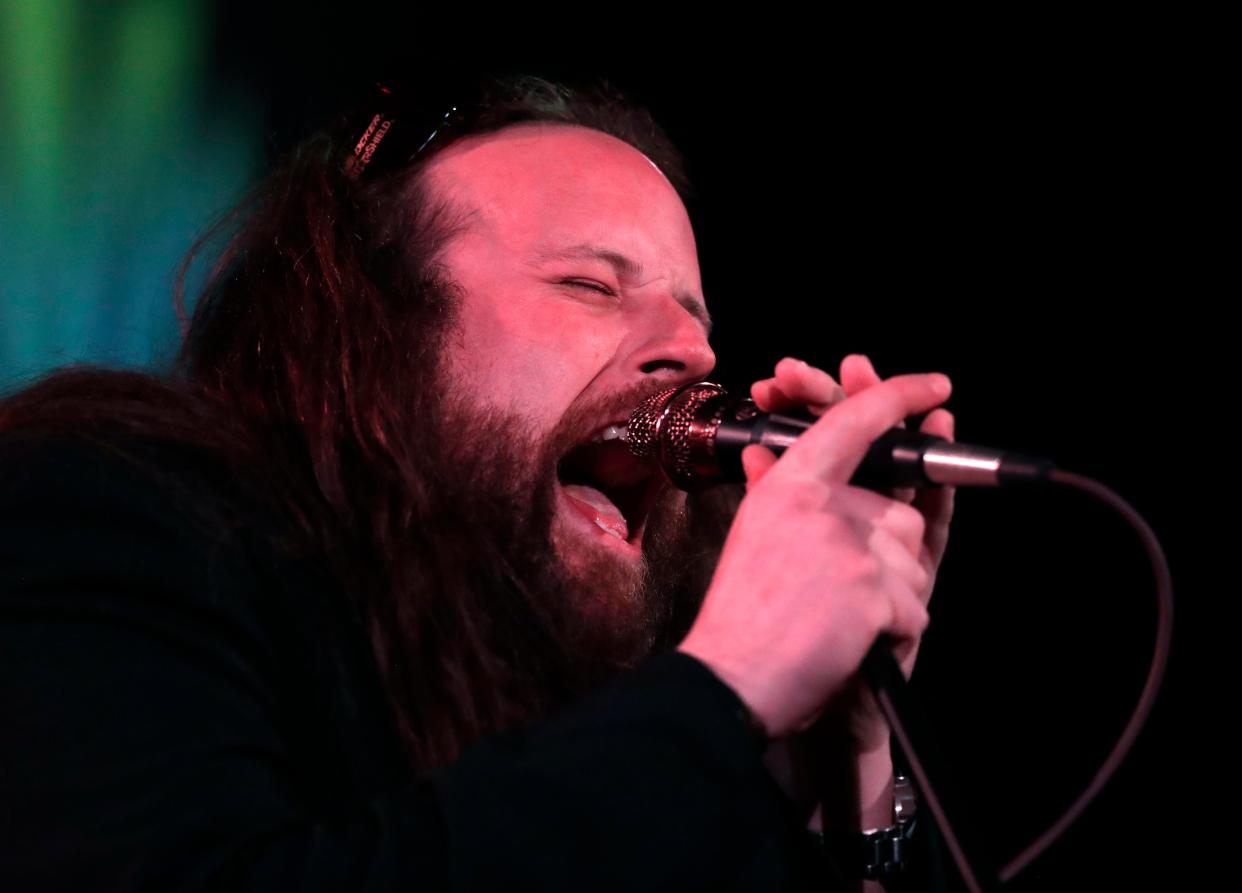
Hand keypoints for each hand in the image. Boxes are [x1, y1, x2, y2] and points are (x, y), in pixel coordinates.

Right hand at [676, 355, 952, 739]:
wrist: (731, 680)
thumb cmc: (742, 617)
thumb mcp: (750, 539)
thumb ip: (769, 490)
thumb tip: (763, 453)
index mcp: (789, 486)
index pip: (853, 422)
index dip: (897, 395)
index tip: (933, 387)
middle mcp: (820, 504)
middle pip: (897, 511)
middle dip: (886, 556)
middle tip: (843, 593)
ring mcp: (848, 544)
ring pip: (912, 561)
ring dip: (891, 599)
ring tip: (840, 623)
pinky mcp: (871, 588)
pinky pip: (913, 607)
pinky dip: (893, 633)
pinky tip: (852, 644)